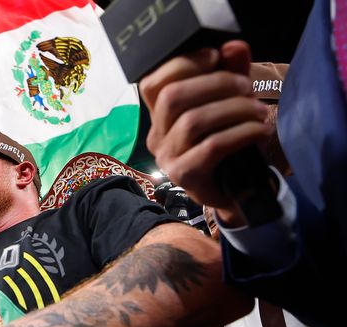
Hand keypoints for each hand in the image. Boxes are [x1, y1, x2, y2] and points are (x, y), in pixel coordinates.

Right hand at [141, 40, 272, 216]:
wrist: (237, 192)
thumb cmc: (229, 144)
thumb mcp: (230, 102)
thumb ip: (230, 72)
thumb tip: (233, 46)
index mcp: (159, 115)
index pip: (152, 83)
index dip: (182, 64)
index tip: (216, 57)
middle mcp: (156, 136)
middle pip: (172, 97)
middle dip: (216, 83)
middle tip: (247, 87)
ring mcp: (167, 158)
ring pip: (193, 121)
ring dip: (234, 109)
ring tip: (260, 111)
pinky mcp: (185, 176)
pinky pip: (212, 147)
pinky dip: (242, 133)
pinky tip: (261, 131)